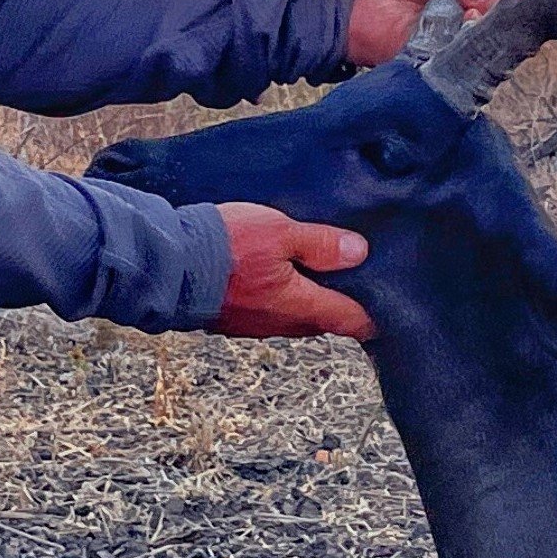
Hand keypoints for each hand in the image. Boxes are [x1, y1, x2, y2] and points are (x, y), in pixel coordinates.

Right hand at [212, 202, 375, 340]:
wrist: (167, 266)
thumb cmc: (224, 248)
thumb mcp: (281, 232)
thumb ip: (321, 244)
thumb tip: (359, 253)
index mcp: (300, 306)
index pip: (351, 321)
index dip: (373, 315)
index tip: (388, 307)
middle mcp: (279, 324)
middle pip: (322, 319)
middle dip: (338, 303)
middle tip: (351, 280)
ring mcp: (252, 325)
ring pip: (292, 316)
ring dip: (304, 299)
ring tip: (312, 273)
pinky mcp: (230, 319)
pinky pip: (265, 311)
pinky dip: (276, 297)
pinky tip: (272, 276)